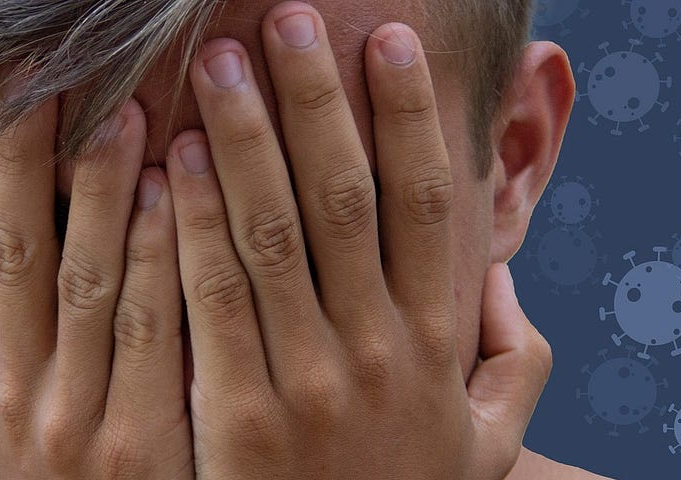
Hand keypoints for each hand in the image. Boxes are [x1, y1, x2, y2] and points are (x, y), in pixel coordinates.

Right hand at [0, 83, 191, 477]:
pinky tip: (171, 193)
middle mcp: (12, 393)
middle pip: (11, 251)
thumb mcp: (17, 417)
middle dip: (19, 156)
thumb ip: (13, 340)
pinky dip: (153, 257)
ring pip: (80, 281)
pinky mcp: (138, 448)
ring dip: (94, 189)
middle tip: (34, 70)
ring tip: (115, 108)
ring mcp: (71, 422)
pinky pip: (148, 333)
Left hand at [164, 3, 551, 477]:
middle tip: (286, 17)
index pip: (431, 207)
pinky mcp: (239, 420)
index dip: (411, 118)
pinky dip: (188, 226)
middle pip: (345, 201)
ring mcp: (309, 386)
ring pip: (271, 237)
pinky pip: (211, 304)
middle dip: (315, 100)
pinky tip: (168, 163)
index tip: (387, 43)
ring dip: (244, 139)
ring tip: (215, 62)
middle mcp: (380, 355)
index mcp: (439, 345)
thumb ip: (512, 352)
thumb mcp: (489, 439)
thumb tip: (496, 266)